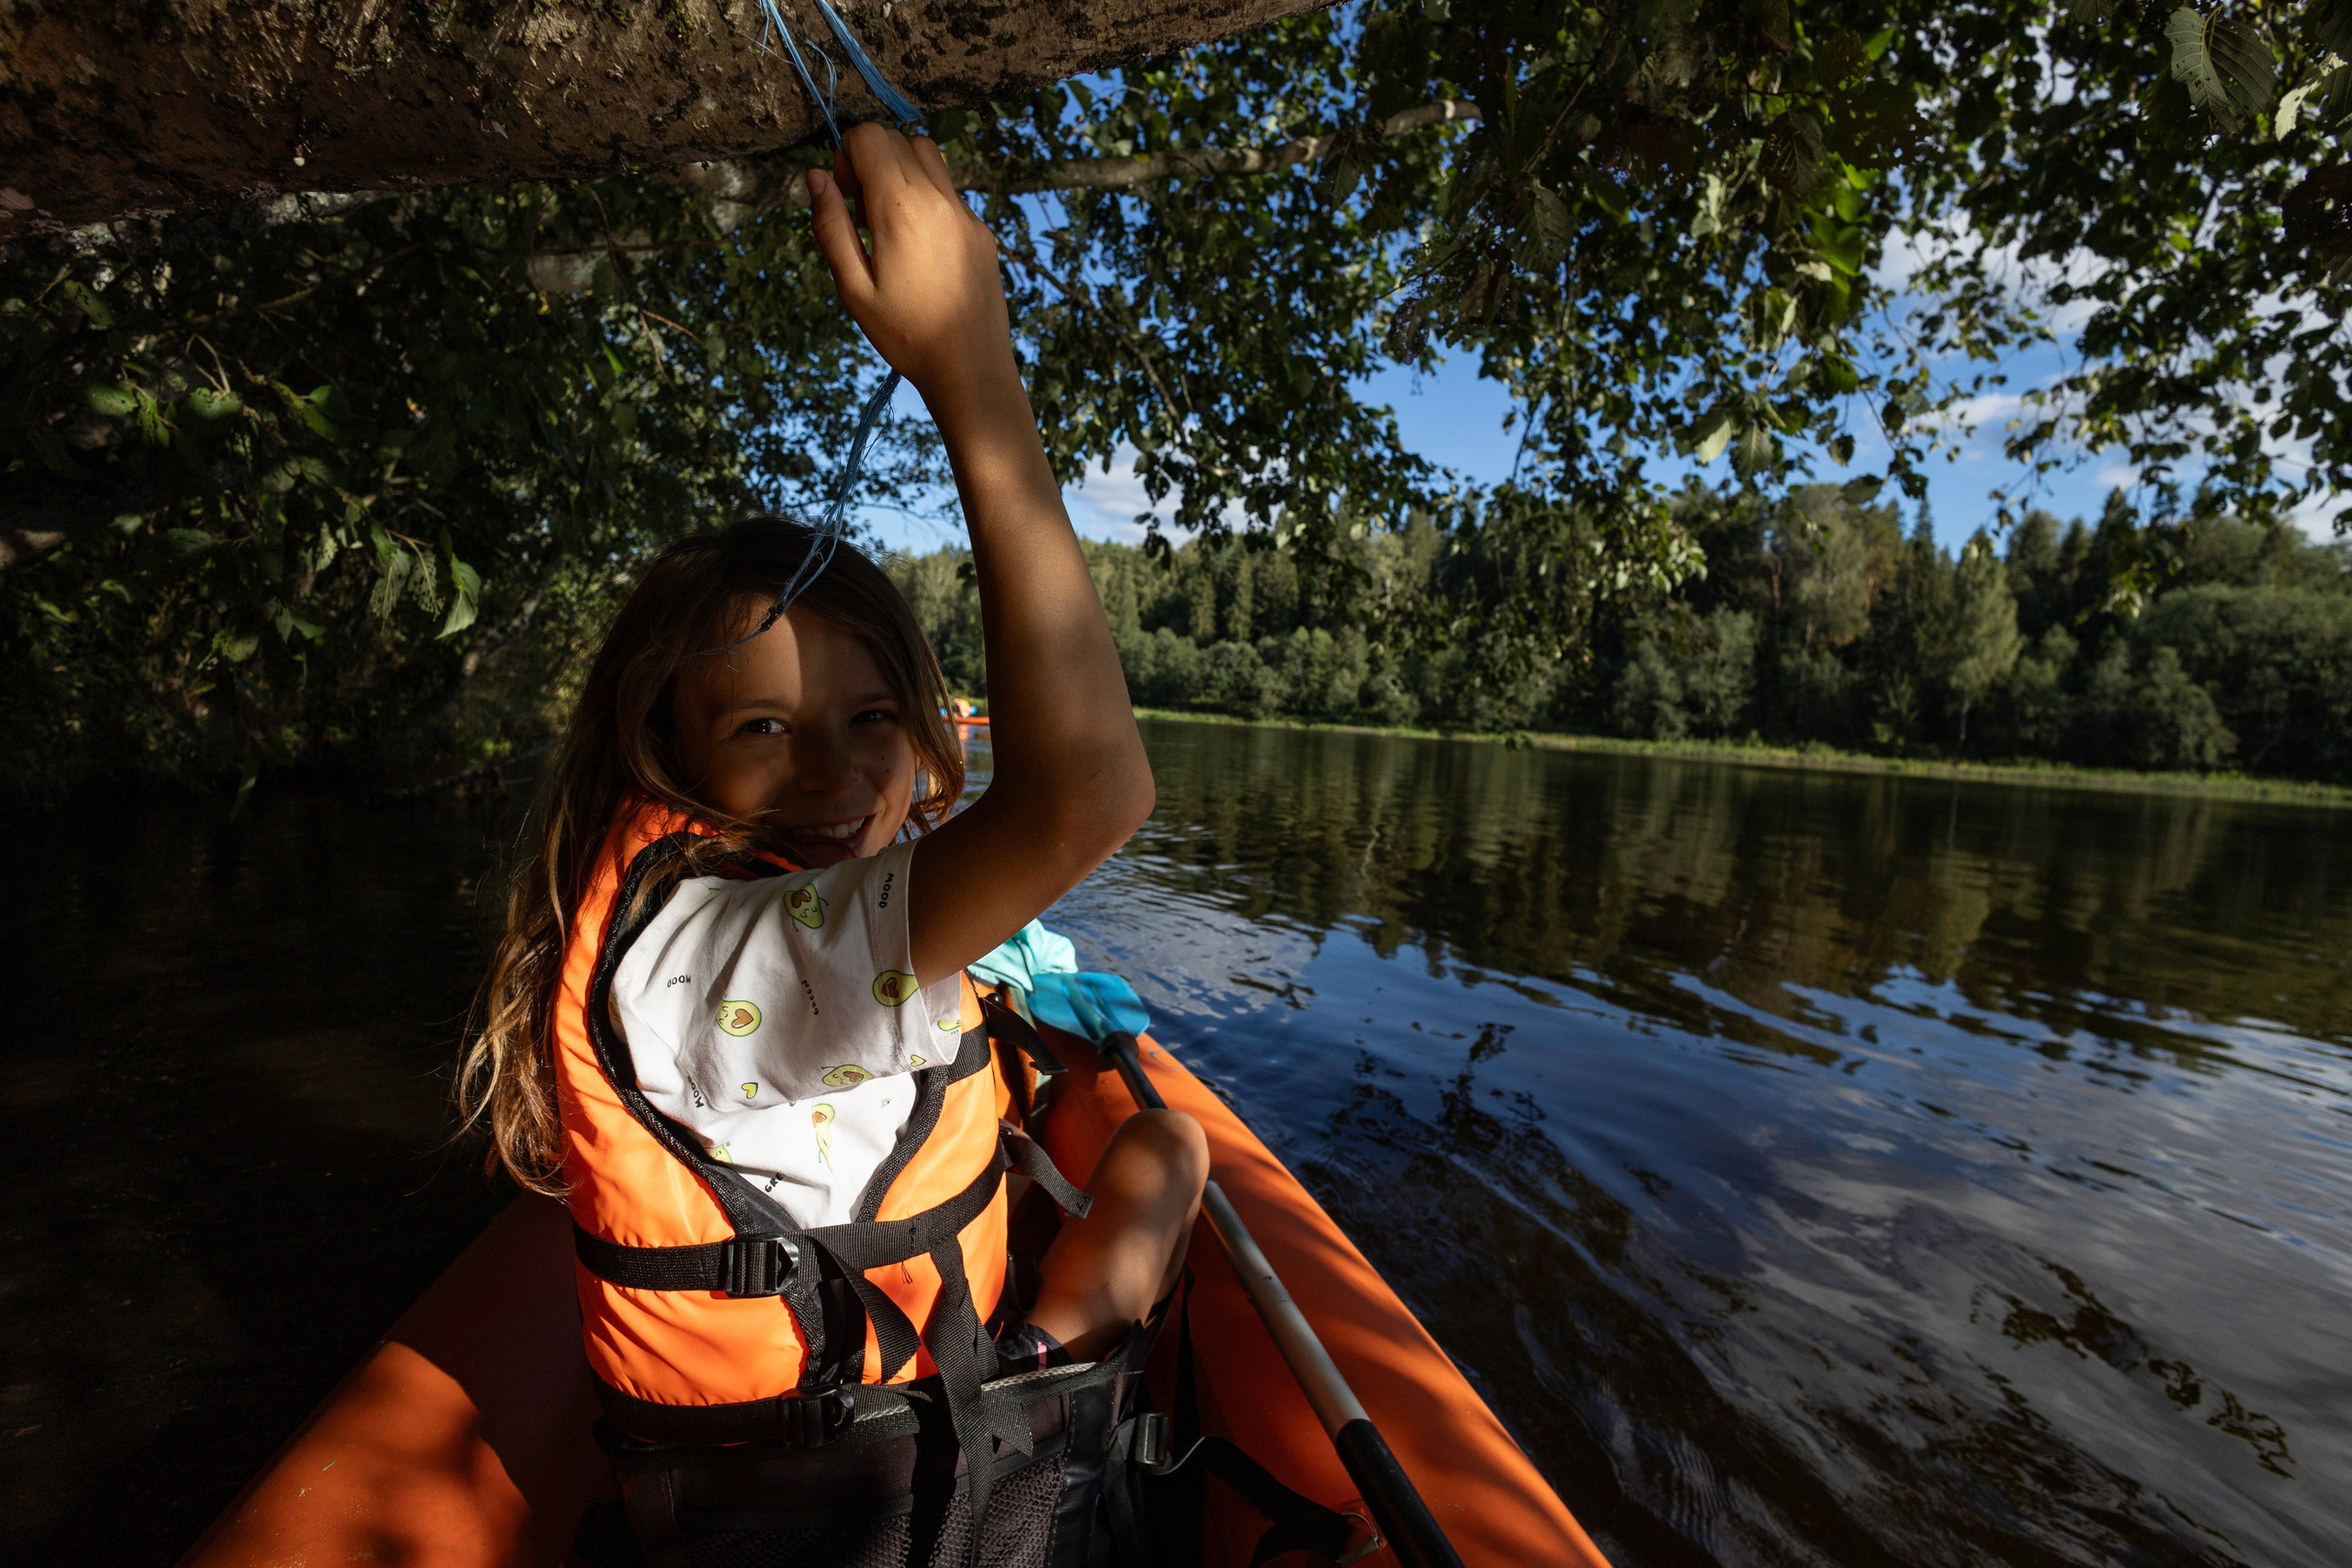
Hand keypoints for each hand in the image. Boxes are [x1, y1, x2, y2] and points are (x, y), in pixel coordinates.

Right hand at [806, 124, 1018, 419]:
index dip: (847, 155)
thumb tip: (817, 176)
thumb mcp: (852, 287)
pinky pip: (949, 190)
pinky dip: (927, 197)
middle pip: (899, 138)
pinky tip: (920, 246)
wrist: (970, 367)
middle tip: (863, 212)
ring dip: (902, 172)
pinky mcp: (982, 230)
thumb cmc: (905, 334)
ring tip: (890, 222)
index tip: (844, 195)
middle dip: (872, 160)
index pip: (870, 136)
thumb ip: (830, 226)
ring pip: (929, 155)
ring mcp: (966, 213)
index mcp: (901, 209)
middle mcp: (938, 199)